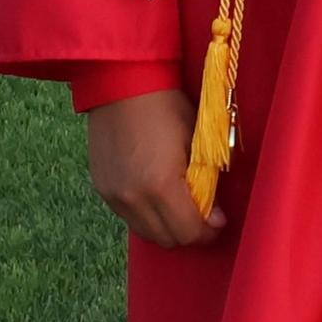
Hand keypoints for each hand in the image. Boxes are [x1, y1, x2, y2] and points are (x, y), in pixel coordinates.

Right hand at [86, 89, 226, 247]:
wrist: (123, 82)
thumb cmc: (167, 104)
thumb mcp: (195, 138)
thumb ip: (204, 177)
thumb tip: (214, 210)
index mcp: (160, 185)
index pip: (187, 231)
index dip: (208, 232)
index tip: (219, 221)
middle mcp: (133, 199)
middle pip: (165, 239)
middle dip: (189, 233)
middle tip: (205, 216)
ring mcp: (113, 196)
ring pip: (145, 232)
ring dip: (166, 226)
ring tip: (182, 206)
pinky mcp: (102, 189)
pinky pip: (128, 217)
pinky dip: (147, 215)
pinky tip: (158, 196)